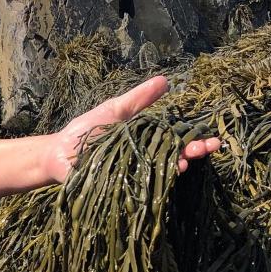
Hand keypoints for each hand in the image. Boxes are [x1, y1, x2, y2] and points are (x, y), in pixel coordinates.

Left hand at [48, 76, 221, 182]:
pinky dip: (147, 183)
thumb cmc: (85, 131)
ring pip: (158, 174)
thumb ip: (139, 99)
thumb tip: (166, 81)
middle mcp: (143, 160)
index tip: (213, 140)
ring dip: (173, 168)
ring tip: (183, 162)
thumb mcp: (115, 110)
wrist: (57, 153)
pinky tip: (156, 177)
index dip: (196, 141)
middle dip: (192, 154)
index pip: (177, 141)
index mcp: (146, 142)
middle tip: (205, 150)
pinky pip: (136, 189)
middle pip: (174, 158)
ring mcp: (132, 177)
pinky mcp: (118, 190)